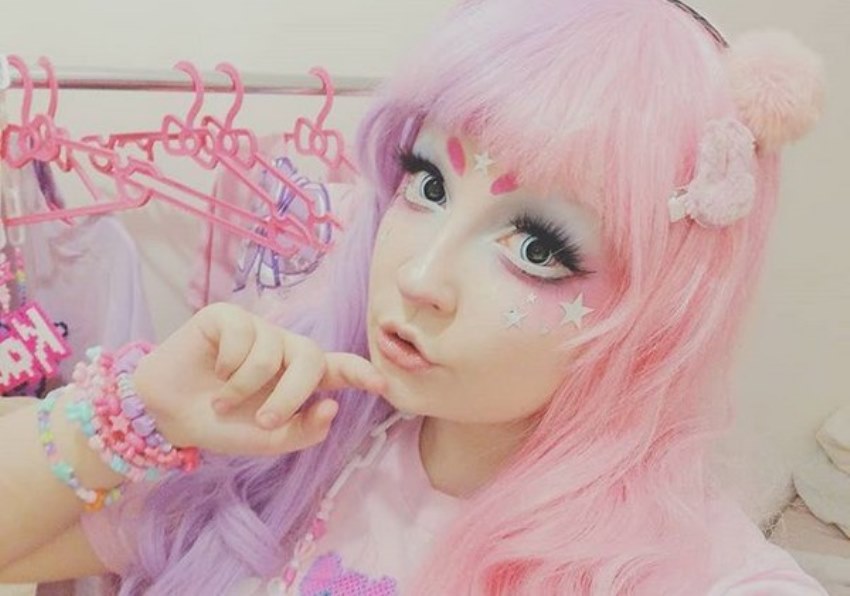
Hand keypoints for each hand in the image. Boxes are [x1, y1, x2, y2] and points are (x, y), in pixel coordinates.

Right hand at [132, 303, 385, 456]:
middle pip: (309, 358)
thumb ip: (303, 429)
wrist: (169, 415)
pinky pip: (241, 335)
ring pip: (271, 352)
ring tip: (222, 402)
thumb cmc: (223, 426)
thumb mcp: (268, 439)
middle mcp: (283, 349)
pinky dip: (227, 364)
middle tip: (264, 421)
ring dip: (245, 387)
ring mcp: (257, 330)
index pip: (339, 367)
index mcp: (300, 378)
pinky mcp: (227, 317)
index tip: (381, 384)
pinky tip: (212, 370)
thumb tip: (332, 405)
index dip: (360, 372)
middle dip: (291, 394)